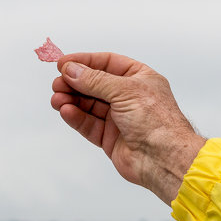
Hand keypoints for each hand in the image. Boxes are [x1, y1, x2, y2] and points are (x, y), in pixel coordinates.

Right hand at [50, 52, 205, 203]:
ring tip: (57, 99)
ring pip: (89, 105)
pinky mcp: (110, 138)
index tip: (64, 63)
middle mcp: (129, 97)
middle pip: (95, 85)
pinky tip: (66, 111)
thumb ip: (94, 80)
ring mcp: (119, 118)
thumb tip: (72, 70)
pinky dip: (76, 117)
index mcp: (139, 78)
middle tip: (57, 83)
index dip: (85, 62)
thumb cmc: (156, 121)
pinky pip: (89, 124)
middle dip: (74, 83)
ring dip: (71, 101)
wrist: (163, 158)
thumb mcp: (124, 90)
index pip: (107, 63)